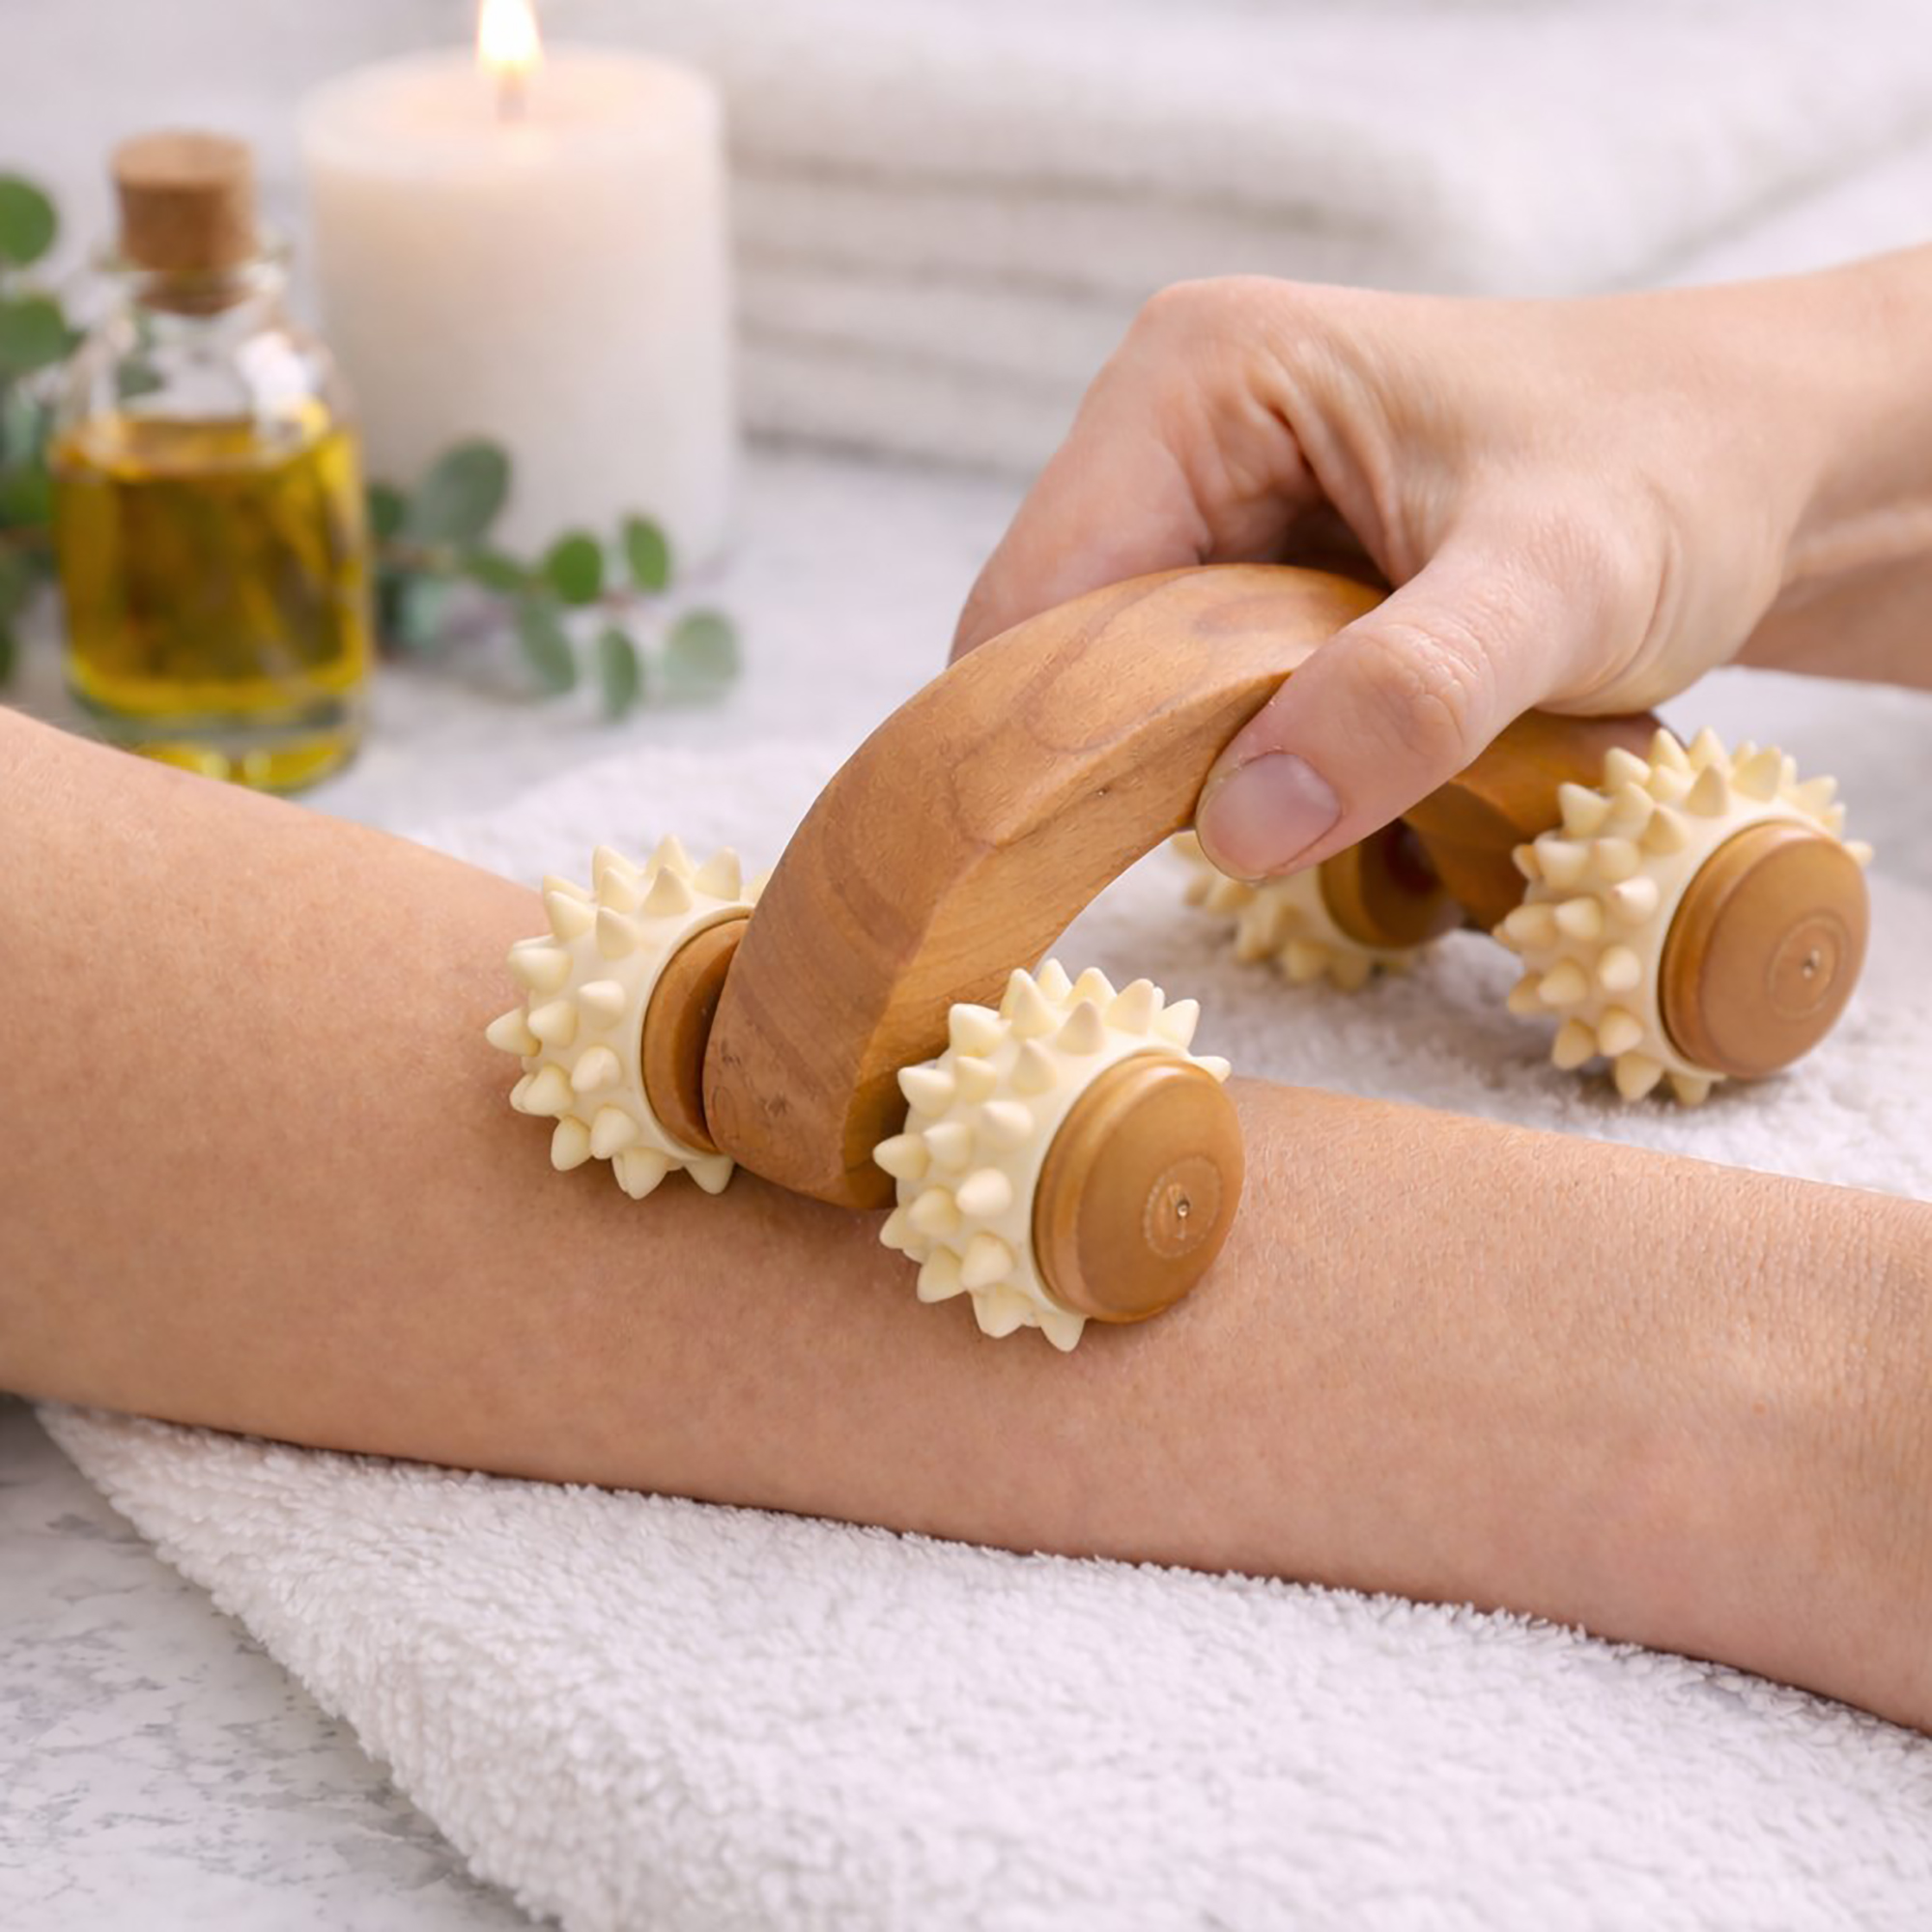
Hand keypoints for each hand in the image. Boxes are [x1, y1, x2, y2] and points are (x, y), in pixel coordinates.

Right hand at [952, 275, 1822, 881]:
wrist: (1766, 466)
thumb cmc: (1678, 477)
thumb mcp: (1556, 589)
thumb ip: (1406, 698)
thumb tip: (1233, 829)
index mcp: (1194, 381)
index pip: (1034, 606)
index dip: (1054, 746)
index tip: (1103, 875)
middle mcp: (1172, 436)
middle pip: (1065, 660)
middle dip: (1140, 772)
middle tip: (1259, 851)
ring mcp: (1210, 509)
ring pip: (1127, 702)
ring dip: (1208, 785)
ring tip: (1335, 810)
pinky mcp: (1253, 576)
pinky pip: (1195, 711)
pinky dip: (1255, 776)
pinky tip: (1346, 787)